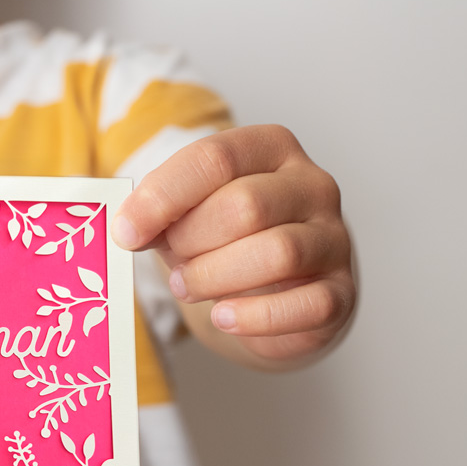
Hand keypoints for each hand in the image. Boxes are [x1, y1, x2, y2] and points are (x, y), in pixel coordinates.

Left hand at [113, 124, 355, 364]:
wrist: (273, 291)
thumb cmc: (223, 240)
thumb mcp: (186, 214)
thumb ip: (158, 212)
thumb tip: (128, 226)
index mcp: (270, 148)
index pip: (215, 157)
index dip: (163, 196)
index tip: (126, 231)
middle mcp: (311, 185)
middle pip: (246, 205)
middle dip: (192, 241)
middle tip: (173, 265)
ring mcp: (334, 238)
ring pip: (277, 252)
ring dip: (215, 277)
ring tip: (188, 287)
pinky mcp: (340, 292)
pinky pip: (304, 304)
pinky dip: (254, 317)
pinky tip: (224, 317)